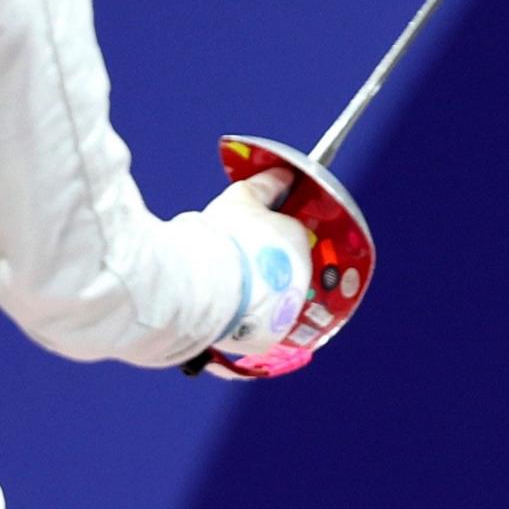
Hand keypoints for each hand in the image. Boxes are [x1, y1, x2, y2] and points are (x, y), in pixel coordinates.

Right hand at [199, 169, 315, 360]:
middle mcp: (301, 275)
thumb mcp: (242, 198)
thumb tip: (283, 173)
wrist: (207, 285)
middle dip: (265, 266)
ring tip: (229, 290)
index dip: (266, 235)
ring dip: (259, 295)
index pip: (289, 233)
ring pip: (276, 299)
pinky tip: (228, 312)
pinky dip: (248, 321)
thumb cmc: (225, 238)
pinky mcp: (271, 336)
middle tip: (235, 262)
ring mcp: (287, 308)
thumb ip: (266, 185)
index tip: (247, 237)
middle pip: (284, 268)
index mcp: (297, 238)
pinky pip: (261, 326)